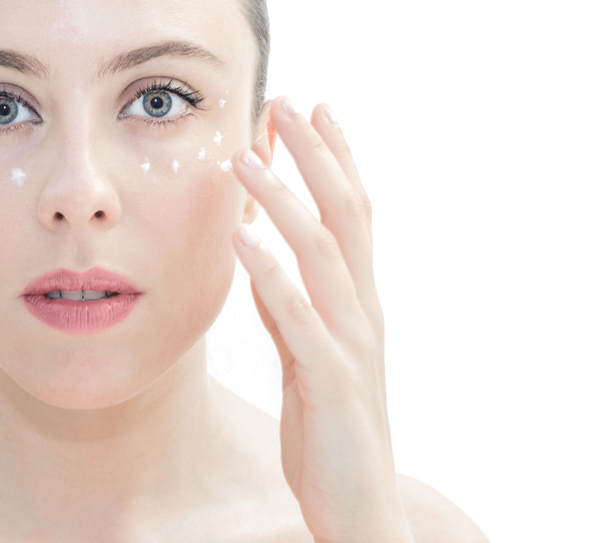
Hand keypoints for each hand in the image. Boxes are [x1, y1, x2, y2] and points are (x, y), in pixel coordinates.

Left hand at [231, 98, 412, 542]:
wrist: (359, 507)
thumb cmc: (330, 430)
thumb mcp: (307, 355)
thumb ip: (288, 307)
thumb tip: (261, 257)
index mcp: (359, 303)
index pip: (353, 215)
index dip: (337, 160)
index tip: (314, 110)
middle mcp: (363, 312)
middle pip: (347, 216)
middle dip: (318, 155)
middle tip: (289, 101)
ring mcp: (350, 344)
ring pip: (323, 253)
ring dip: (284, 198)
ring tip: (246, 155)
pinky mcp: (330, 379)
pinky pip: (296, 315)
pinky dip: (268, 270)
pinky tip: (239, 234)